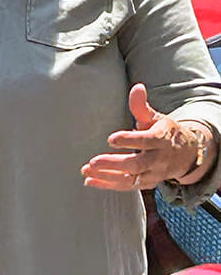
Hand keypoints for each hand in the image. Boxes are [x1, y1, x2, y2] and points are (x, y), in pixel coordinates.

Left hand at [81, 83, 208, 191]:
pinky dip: (108, 185)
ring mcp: (154, 174)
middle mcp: (159, 159)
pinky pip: (127, 187)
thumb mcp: (155, 117)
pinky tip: (90, 180)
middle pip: (136, 164)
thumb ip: (142, 106)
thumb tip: (137, 87)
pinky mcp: (147, 184)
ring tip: (87, 171)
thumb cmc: (164, 131)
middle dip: (114, 164)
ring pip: (130, 179)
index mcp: (162, 139)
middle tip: (93, 161)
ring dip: (107, 177)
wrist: (186, 154)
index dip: (129, 140)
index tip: (111, 138)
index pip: (146, 141)